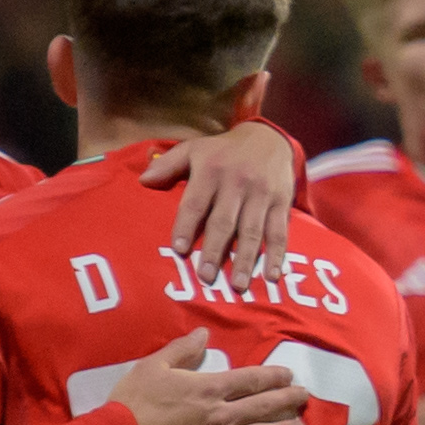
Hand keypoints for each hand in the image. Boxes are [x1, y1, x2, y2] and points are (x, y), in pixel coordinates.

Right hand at [117, 332, 306, 424]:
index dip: (273, 376)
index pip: (251, 380)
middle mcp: (221, 417)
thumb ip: (182, 350)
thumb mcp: (152, 366)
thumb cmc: (132, 403)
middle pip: (264, 407)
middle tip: (305, 396)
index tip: (288, 376)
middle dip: (288, 400)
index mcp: (209, 389)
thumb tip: (205, 334)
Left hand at [144, 124, 296, 290]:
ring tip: (238, 286)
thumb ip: (169, 165)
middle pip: (224, 222)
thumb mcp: (194, 149)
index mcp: (211, 170)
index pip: (196, 202)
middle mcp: (237, 183)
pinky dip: (277, 255)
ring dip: (245, 260)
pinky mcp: (282, 203)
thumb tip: (143, 181)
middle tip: (206, 277)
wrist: (268, 139)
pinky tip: (271, 276)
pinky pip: (279, 232)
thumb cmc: (223, 151)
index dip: (186, 226)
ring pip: (252, 231)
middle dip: (215, 251)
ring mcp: (261, 194)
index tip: (178, 250)